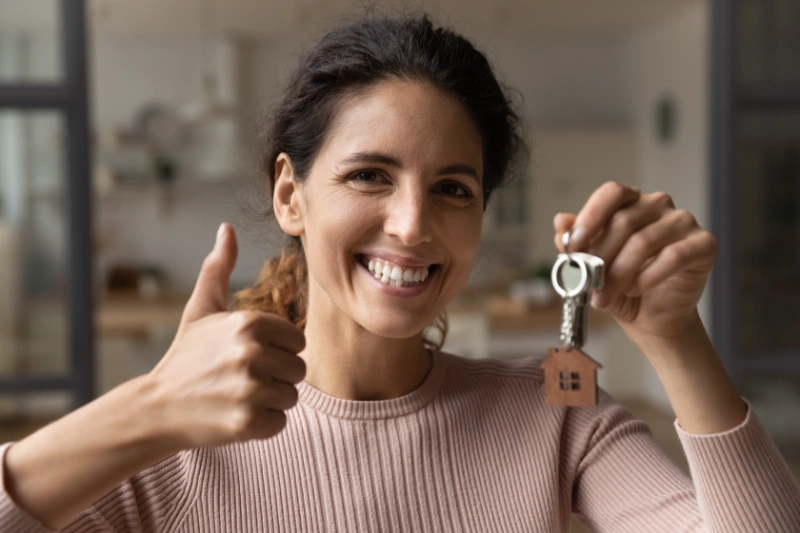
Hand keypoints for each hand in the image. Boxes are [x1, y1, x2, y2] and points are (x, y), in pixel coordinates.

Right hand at [146, 223, 306, 448]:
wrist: (156, 407)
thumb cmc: (186, 356)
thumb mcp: (201, 309)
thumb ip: (218, 269)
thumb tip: (227, 228)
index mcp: (249, 323)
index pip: (298, 340)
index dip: (277, 350)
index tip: (248, 355)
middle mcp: (252, 353)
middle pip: (298, 369)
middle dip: (275, 376)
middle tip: (240, 378)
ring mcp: (250, 389)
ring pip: (291, 396)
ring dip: (270, 400)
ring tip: (237, 395)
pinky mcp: (248, 422)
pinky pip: (280, 422)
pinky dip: (262, 424)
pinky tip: (235, 415)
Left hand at [553, 182, 716, 342]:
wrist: (653, 318)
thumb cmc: (622, 287)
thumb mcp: (591, 267)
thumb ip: (577, 244)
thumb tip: (560, 222)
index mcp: (630, 203)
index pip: (611, 192)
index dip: (591, 216)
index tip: (574, 245)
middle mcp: (658, 205)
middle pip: (624, 221)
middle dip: (599, 258)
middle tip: (587, 286)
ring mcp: (683, 222)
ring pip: (644, 241)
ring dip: (619, 274)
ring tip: (604, 297)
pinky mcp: (704, 244)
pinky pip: (673, 256)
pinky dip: (648, 277)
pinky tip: (635, 290)